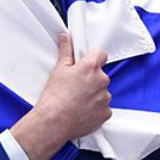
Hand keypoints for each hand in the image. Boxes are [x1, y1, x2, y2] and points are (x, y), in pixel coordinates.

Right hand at [11, 33, 111, 159]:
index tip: (87, 64)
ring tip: (77, 100)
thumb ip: (66, 50)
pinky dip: (95, 109)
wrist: (54, 122)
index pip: (101, 54)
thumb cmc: (54, 97)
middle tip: (76, 86)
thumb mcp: (58, 69)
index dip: (94, 58)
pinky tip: (82, 110)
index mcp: (91, 67)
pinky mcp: (105, 113)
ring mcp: (105, 97)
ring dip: (94, 94)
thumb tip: (66, 37)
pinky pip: (103, 108)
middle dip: (91, 79)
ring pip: (102, 92)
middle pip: (101, 75)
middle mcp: (102, 80)